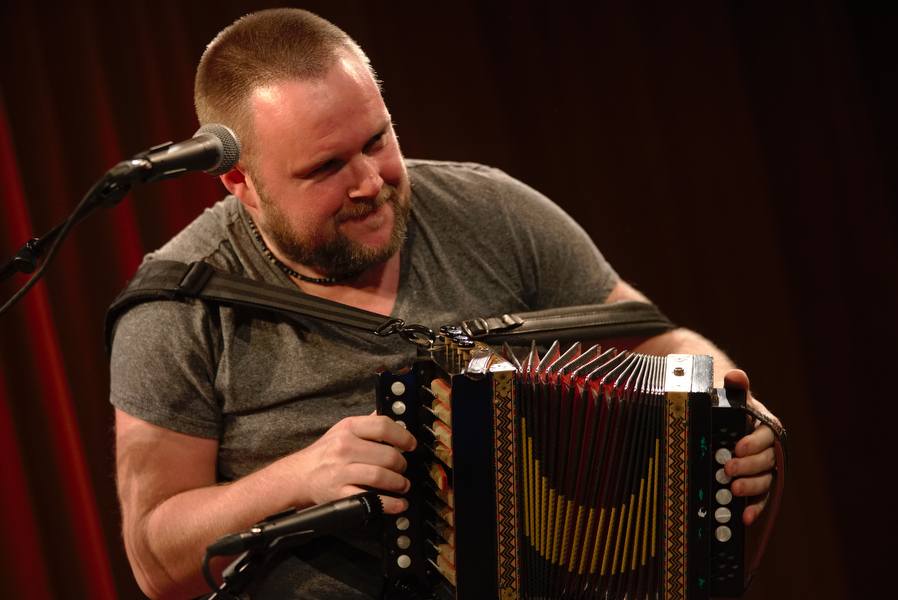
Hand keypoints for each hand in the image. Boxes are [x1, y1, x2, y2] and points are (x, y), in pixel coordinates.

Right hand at [288, 414, 415, 513]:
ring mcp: (341, 471)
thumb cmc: (325, 453)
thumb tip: (393, 416)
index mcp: (348, 428)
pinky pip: (370, 499)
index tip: (411, 445)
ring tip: (402, 485)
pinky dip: (389, 504)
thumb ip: (367, 424)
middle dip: (402, 465)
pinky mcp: (339, 494)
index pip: (383, 426)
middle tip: (404, 469)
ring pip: (381, 476)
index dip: (403, 436)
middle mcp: (344, 447)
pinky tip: (398, 504)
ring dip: (399, 483)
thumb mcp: (342, 430)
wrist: (298, 476)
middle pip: (387, 454)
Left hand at [722, 369, 780, 525]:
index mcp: (766, 428)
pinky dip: (755, 507)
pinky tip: (746, 516)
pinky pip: (761, 498)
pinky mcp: (759, 485)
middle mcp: (770, 450)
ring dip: (751, 486)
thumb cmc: (732, 411)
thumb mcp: (734, 398)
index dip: (753, 443)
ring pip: (764, 480)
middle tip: (727, 468)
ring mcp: (765, 469)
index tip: (737, 446)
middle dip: (747, 466)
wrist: (727, 424)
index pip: (766, 436)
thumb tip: (736, 375)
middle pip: (765, 460)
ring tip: (733, 489)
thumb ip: (736, 387)